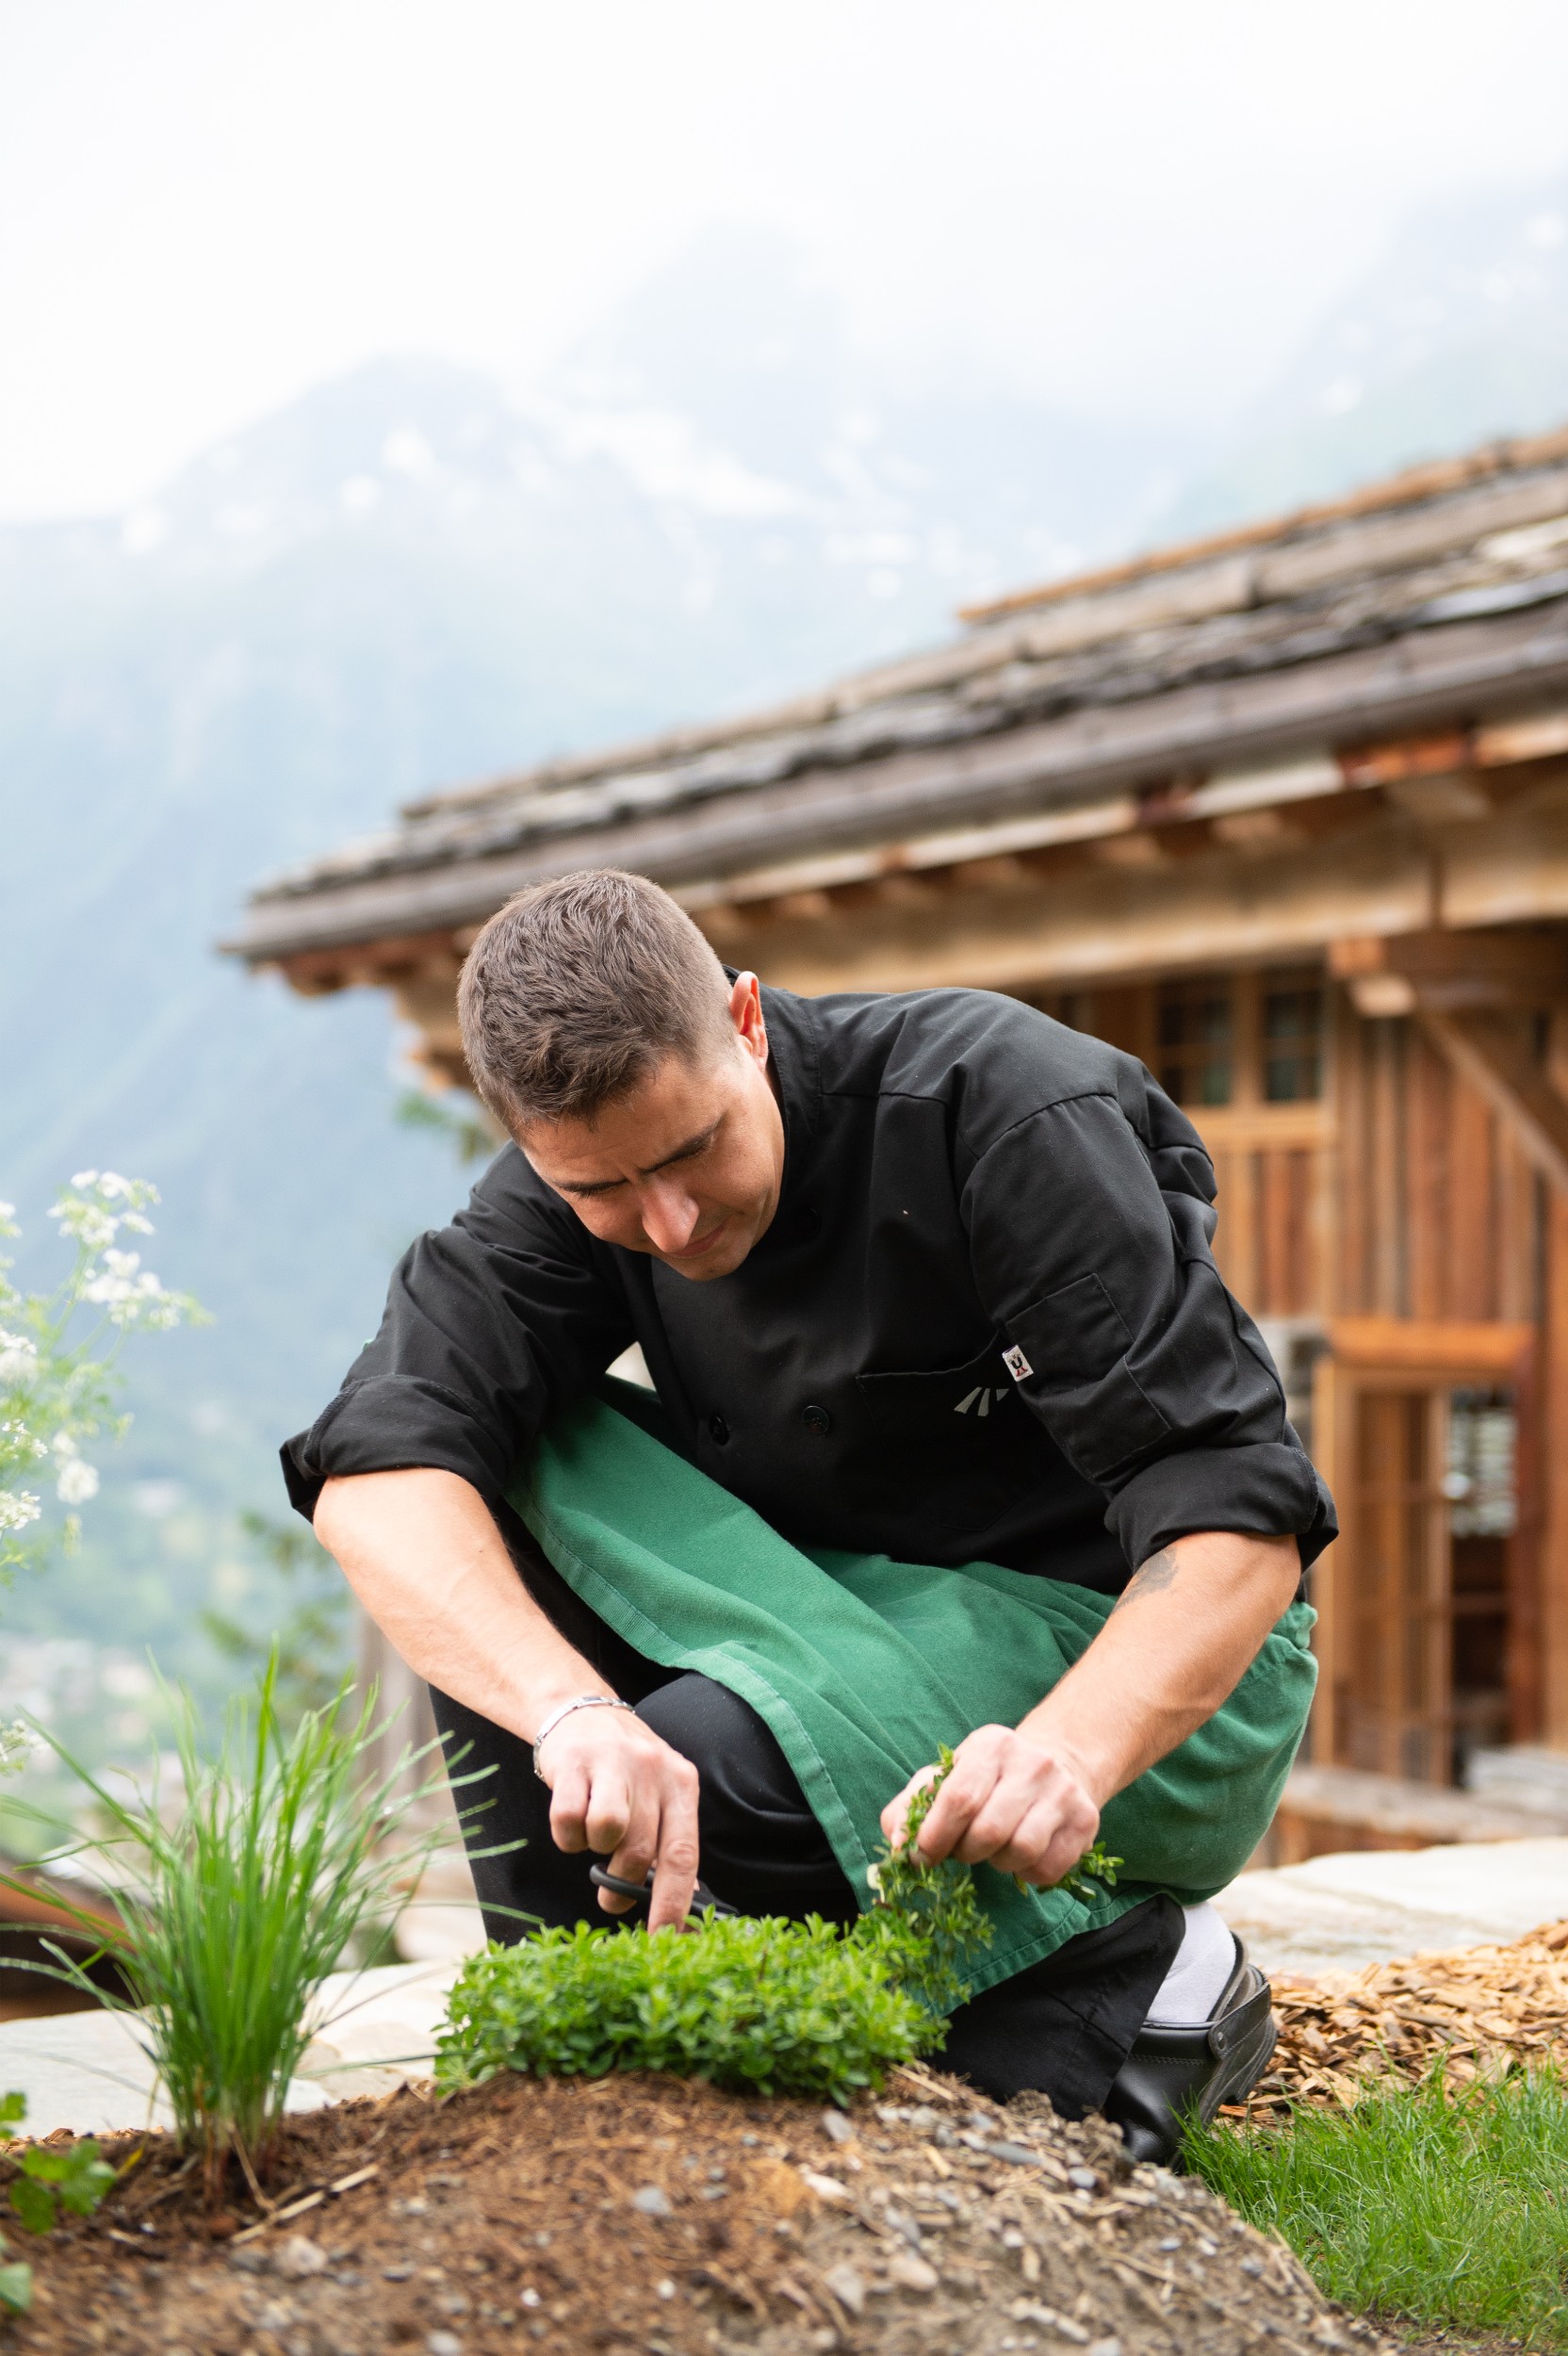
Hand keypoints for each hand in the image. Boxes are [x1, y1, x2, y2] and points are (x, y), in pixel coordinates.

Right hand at [536, 1706, 700, 1932]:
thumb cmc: (627, 1771)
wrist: (584, 1713)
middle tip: (611, 1897)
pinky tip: (573, 1823)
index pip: (684, 1853)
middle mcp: (652, 1770)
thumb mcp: (660, 1794)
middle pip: (641, 1851)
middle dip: (623, 1887)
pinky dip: (567, 1836)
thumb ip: (669, 1841)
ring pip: (608, 1832)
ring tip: (593, 1841)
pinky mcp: (574, 1763)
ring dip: (596, 1851)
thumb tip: (684, 1905)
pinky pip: (568, 1820)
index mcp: (682, 1783)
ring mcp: (613, 1763)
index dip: (675, 1902)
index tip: (666, 1938)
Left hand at [879, 1724, 1100, 1889]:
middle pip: (988, 1832)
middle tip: (962, 1850)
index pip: (958, 1799)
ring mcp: (1063, 1792)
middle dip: (965, 1852)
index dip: (933, 1837)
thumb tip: (897, 1846)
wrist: (1059, 1761)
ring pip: (1020, 1852)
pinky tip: (1023, 1853)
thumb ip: (912, 1806)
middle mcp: (1032, 1763)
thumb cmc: (989, 1777)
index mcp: (990, 1745)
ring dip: (998, 1863)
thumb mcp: (949, 1776)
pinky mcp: (1086, 1821)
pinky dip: (1027, 1873)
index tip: (920, 1857)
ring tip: (996, 1847)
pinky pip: (1047, 1869)